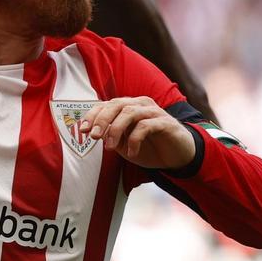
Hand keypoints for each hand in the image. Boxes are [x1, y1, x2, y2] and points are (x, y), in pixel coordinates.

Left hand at [79, 96, 195, 169]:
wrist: (178, 156)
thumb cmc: (149, 147)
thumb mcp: (125, 144)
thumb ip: (111, 136)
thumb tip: (92, 133)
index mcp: (129, 106)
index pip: (107, 104)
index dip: (93, 115)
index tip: (83, 131)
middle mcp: (141, 104)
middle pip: (117, 104)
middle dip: (102, 119)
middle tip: (94, 137)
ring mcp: (154, 112)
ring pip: (130, 112)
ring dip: (116, 130)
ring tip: (110, 148)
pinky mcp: (166, 123)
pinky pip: (146, 126)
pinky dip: (134, 139)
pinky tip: (131, 153)